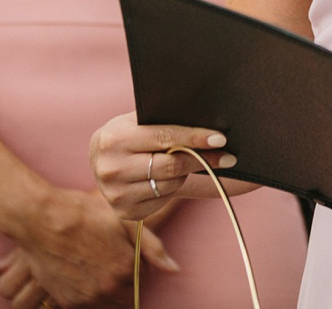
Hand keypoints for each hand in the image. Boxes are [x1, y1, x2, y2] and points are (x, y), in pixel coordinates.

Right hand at [0, 188, 177, 306]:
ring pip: (107, 304)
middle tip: (114, 262)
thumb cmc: (87, 214)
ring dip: (108, 291)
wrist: (44, 220)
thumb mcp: (127, 222)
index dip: (139, 269)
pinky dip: (89, 294)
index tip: (130, 256)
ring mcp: (84, 298)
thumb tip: (174, 270)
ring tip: (99, 266)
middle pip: (126, 297)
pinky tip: (83, 273)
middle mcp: (106, 289)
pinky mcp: (64, 300)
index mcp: (126, 270)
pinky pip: (86, 305)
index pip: (143, 282)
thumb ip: (153, 248)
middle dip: (126, 284)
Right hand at [90, 112, 231, 222]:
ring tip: (183, 161)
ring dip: (184, 173)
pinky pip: (163, 200)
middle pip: (172, 165)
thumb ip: (167, 119)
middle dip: (202, 159)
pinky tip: (166, 178)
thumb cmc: (132, 132)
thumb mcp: (140, 119)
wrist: (104, 159)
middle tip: (227, 156)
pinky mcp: (124, 212)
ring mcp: (115, 194)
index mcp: (114, 138)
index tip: (220, 140)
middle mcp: (110, 168)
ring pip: (170, 184)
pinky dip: (171, 189)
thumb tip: (211, 121)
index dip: (196, 138)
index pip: (165, 137)